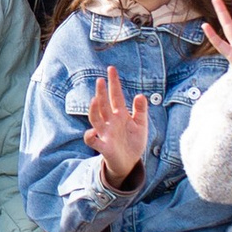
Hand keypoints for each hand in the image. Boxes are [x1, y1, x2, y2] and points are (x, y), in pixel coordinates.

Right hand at [84, 65, 152, 183]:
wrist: (129, 162)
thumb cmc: (133, 141)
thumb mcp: (141, 125)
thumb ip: (141, 110)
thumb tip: (140, 95)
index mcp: (120, 114)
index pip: (116, 96)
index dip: (114, 83)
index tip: (111, 69)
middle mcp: (110, 122)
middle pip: (104, 105)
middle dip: (102, 93)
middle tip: (100, 80)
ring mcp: (106, 133)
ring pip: (96, 119)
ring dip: (94, 110)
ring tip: (95, 99)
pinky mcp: (104, 146)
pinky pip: (93, 141)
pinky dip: (90, 137)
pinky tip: (92, 132)